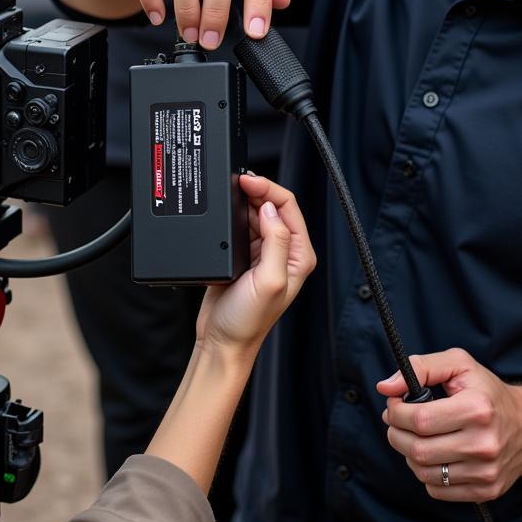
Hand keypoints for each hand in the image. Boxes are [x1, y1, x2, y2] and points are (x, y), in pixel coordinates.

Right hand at [196, 173, 315, 352]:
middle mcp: (285, 252)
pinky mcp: (243, 255)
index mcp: (300, 255)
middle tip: (235, 183)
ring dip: (243, 202)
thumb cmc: (248, 321)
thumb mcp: (269, 280)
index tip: (247, 181)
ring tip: (229, 196)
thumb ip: (276, 241)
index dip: (268, 189)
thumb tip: (271, 209)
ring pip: (255, 213)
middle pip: (273, 206)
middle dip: (255, 191)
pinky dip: (232, 216)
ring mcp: (263, 253)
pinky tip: (224, 214)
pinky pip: (239, 225)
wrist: (221, 340)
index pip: (288, 207)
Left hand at [376, 349, 521, 501]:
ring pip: (423, 472)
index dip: (396, 412)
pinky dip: (426, 473)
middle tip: (397, 422)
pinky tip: (433, 454)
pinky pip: (437, 490)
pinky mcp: (486, 490)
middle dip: (396, 433)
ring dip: (409, 454)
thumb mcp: (458, 364)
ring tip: (415, 437)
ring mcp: (486, 472)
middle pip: (418, 449)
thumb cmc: (487, 391)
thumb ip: (420, 367)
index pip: (419, 419)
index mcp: (476, 409)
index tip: (394, 405)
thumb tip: (385, 387)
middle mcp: (483, 444)